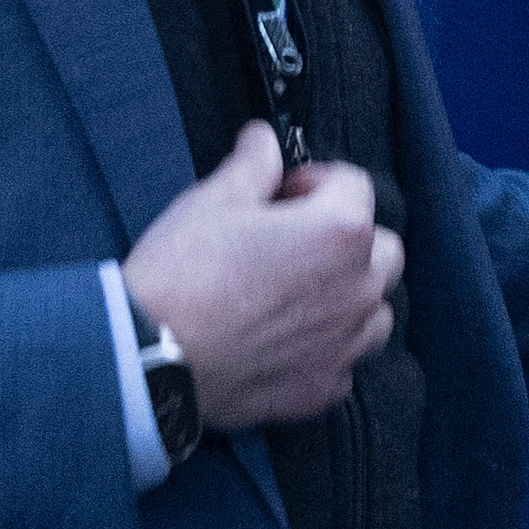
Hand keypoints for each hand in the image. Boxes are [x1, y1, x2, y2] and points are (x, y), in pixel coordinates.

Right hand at [124, 124, 398, 430]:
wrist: (149, 358)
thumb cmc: (181, 275)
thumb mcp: (212, 200)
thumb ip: (253, 165)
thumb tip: (263, 141)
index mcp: (340, 231)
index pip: (354, 184)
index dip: (314, 181)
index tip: (281, 193)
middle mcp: (358, 288)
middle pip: (379, 248)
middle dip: (345, 237)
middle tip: (292, 241)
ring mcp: (346, 343)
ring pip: (373, 308)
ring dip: (346, 294)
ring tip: (294, 293)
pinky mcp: (325, 387)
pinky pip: (345, 358)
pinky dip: (325, 346)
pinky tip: (282, 339)